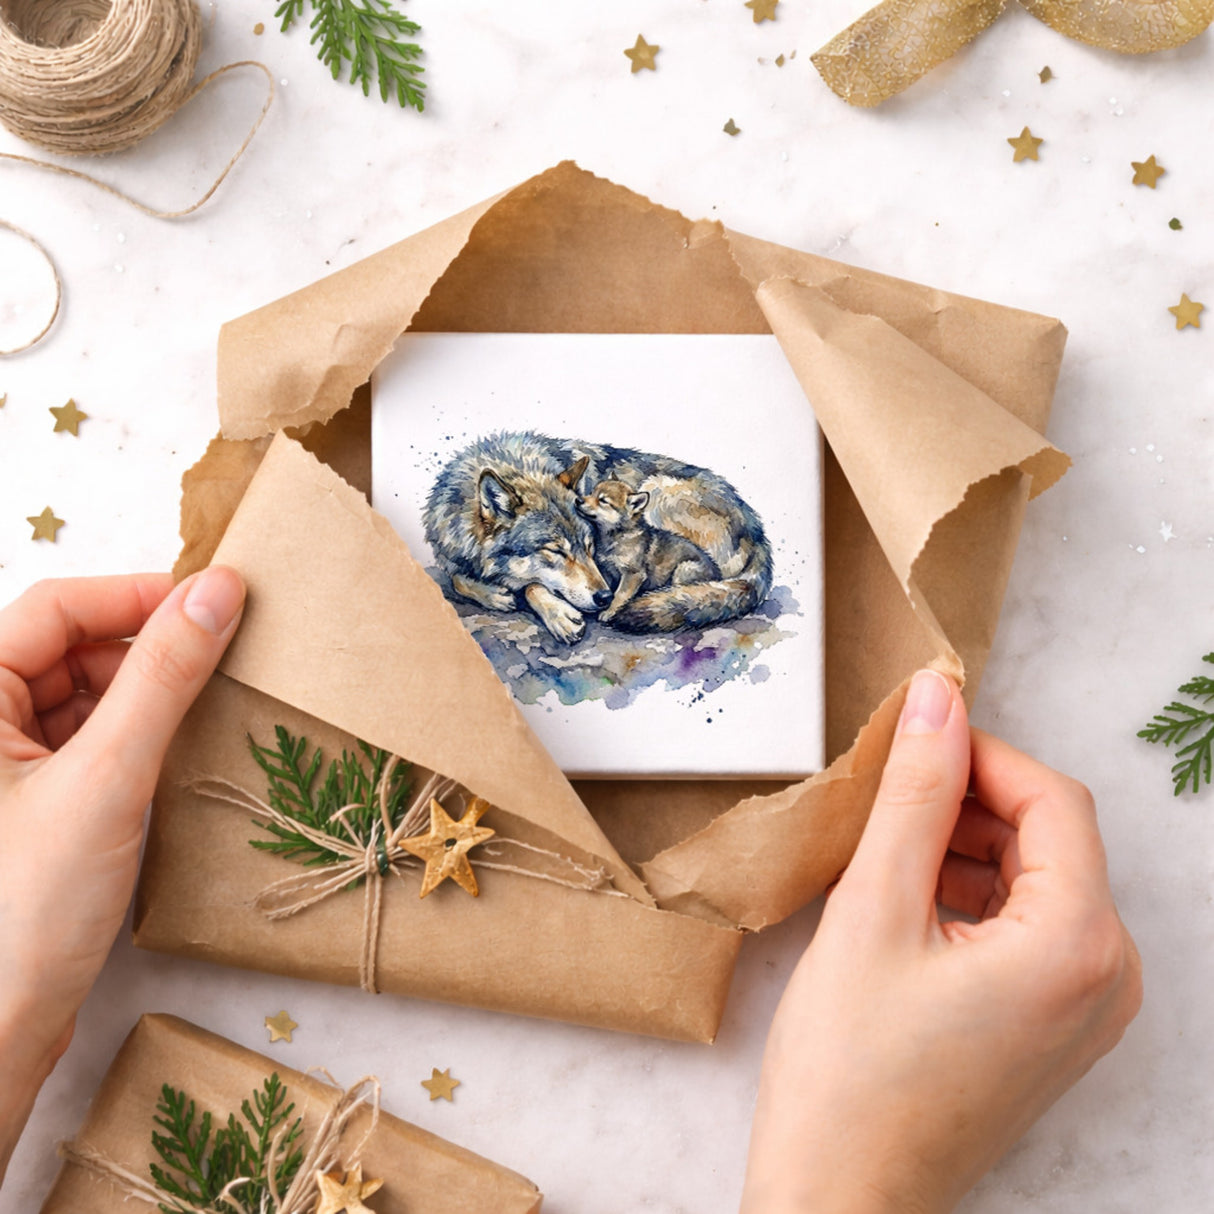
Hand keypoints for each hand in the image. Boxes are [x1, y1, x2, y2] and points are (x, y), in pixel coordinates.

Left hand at [0, 569, 244, 1181]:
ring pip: (85, 694)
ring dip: (148, 690)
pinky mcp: (34, 803)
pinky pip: (91, 740)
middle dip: (147, 644)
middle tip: (226, 651)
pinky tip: (181, 749)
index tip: (216, 600)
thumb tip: (218, 591)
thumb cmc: (24, 910)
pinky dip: (138, 734)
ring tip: (211, 701)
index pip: (55, 608)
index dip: (136, 595)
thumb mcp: (107, 777)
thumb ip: (164, 676)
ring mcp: (6, 767)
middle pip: (70, 647)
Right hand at [741, 669, 1142, 1213]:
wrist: (840, 1198)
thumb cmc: (849, 1072)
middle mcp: (1107, 979)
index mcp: (1078, 945)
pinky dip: (969, 898)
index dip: (979, 754)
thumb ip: (913, 794)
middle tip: (881, 802)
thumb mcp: (873, 910)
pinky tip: (901, 906)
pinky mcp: (1054, 1028)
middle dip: (966, 804)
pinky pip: (1027, 929)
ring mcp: (1086, 1010)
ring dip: (962, 849)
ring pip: (1034, 880)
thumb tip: (937, 699)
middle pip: (1049, 838)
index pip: (1052, 799)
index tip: (909, 739)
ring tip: (881, 858)